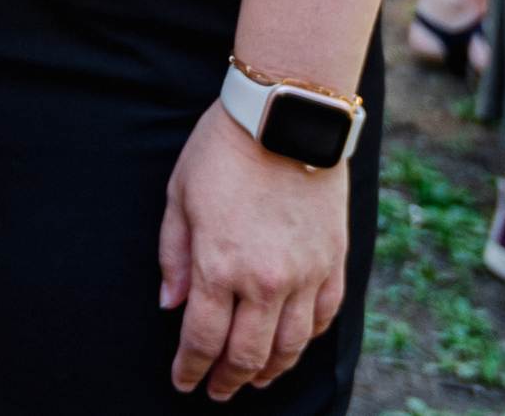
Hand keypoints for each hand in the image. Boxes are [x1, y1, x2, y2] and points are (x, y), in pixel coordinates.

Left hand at [158, 103, 349, 398]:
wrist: (286, 115)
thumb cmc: (223, 149)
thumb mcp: (179, 195)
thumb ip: (174, 256)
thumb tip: (170, 305)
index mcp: (220, 265)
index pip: (203, 339)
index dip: (190, 368)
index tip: (184, 382)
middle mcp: (266, 280)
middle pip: (247, 354)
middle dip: (227, 380)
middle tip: (216, 391)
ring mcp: (307, 274)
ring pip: (291, 346)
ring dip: (269, 370)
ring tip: (252, 378)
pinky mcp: (334, 261)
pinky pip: (324, 317)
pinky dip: (306, 340)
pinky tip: (291, 344)